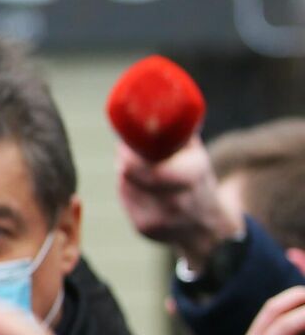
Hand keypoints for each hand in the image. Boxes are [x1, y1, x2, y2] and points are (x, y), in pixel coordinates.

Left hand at [115, 135, 241, 267]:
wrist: (208, 225)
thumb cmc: (198, 179)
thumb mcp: (195, 153)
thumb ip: (175, 132)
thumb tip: (149, 106)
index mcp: (192, 176)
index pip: (149, 165)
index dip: (129, 153)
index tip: (125, 143)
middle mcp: (177, 201)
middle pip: (130, 173)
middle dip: (125, 159)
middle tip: (126, 151)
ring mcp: (160, 218)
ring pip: (125, 184)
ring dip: (126, 173)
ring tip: (140, 169)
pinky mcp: (144, 229)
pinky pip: (126, 199)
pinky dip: (128, 189)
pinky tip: (142, 188)